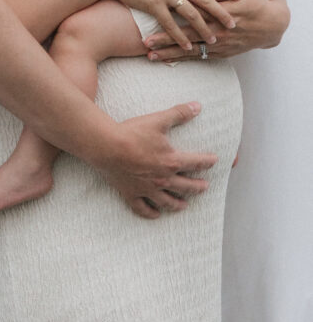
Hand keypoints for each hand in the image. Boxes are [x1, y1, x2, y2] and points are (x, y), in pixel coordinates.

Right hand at [95, 102, 215, 218]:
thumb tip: (197, 106)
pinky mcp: (131, 193)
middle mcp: (162, 179)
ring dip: (177, 204)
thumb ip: (179, 113)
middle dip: (197, 187)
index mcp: (171, 161)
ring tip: (184, 205)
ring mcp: (147, 189)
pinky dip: (151, 213)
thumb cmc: (132, 133)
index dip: (207, 162)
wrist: (107, 146)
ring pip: (167, 201)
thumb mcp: (158, 120)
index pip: (195, 163)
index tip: (214, 161)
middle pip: (185, 186)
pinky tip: (156, 214)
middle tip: (205, 187)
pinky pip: (143, 208)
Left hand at [144, 0, 289, 62]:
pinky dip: (182, 58)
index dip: (173, 12)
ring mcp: (219, 43)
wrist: (272, 25)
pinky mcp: (220, 53)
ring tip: (150, 56)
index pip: (193, 11)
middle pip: (187, 34)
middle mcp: (219, 29)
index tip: (153, 12)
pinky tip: (167, 60)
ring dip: (169, 53)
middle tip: (145, 42)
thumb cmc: (252, 2)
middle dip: (165, 39)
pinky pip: (198, 57)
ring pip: (190, 49)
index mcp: (221, 9)